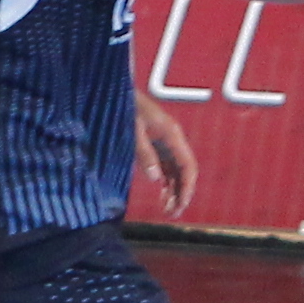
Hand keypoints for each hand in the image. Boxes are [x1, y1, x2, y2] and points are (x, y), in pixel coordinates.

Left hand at [134, 92, 200, 213]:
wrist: (115, 88)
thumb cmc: (124, 106)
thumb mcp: (132, 130)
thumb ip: (145, 154)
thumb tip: (156, 179)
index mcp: (172, 134)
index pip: (188, 166)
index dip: (187, 188)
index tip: (181, 205)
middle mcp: (172, 139)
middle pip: (185, 171)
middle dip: (182, 193)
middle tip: (173, 213)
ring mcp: (165, 141)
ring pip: (176, 170)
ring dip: (174, 189)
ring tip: (168, 208)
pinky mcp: (156, 142)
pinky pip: (166, 165)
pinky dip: (166, 181)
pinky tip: (161, 193)